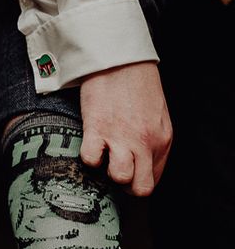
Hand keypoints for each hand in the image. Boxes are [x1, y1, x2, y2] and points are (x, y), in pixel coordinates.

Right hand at [79, 61, 172, 196]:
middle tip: (114, 169)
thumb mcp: (157, 117)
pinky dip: (87, 156)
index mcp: (161, 140)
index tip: (127, 172)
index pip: (153, 179)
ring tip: (103, 156)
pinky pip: (91, 160)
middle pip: (141, 187)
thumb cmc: (137, 86)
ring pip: (120, 177)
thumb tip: (140, 162)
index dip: (137, 180)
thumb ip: (152, 141)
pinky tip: (90, 143)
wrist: (120, 61)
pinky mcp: (98, 129)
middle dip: (126, 184)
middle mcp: (145, 142)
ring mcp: (121, 137)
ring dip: (107, 171)